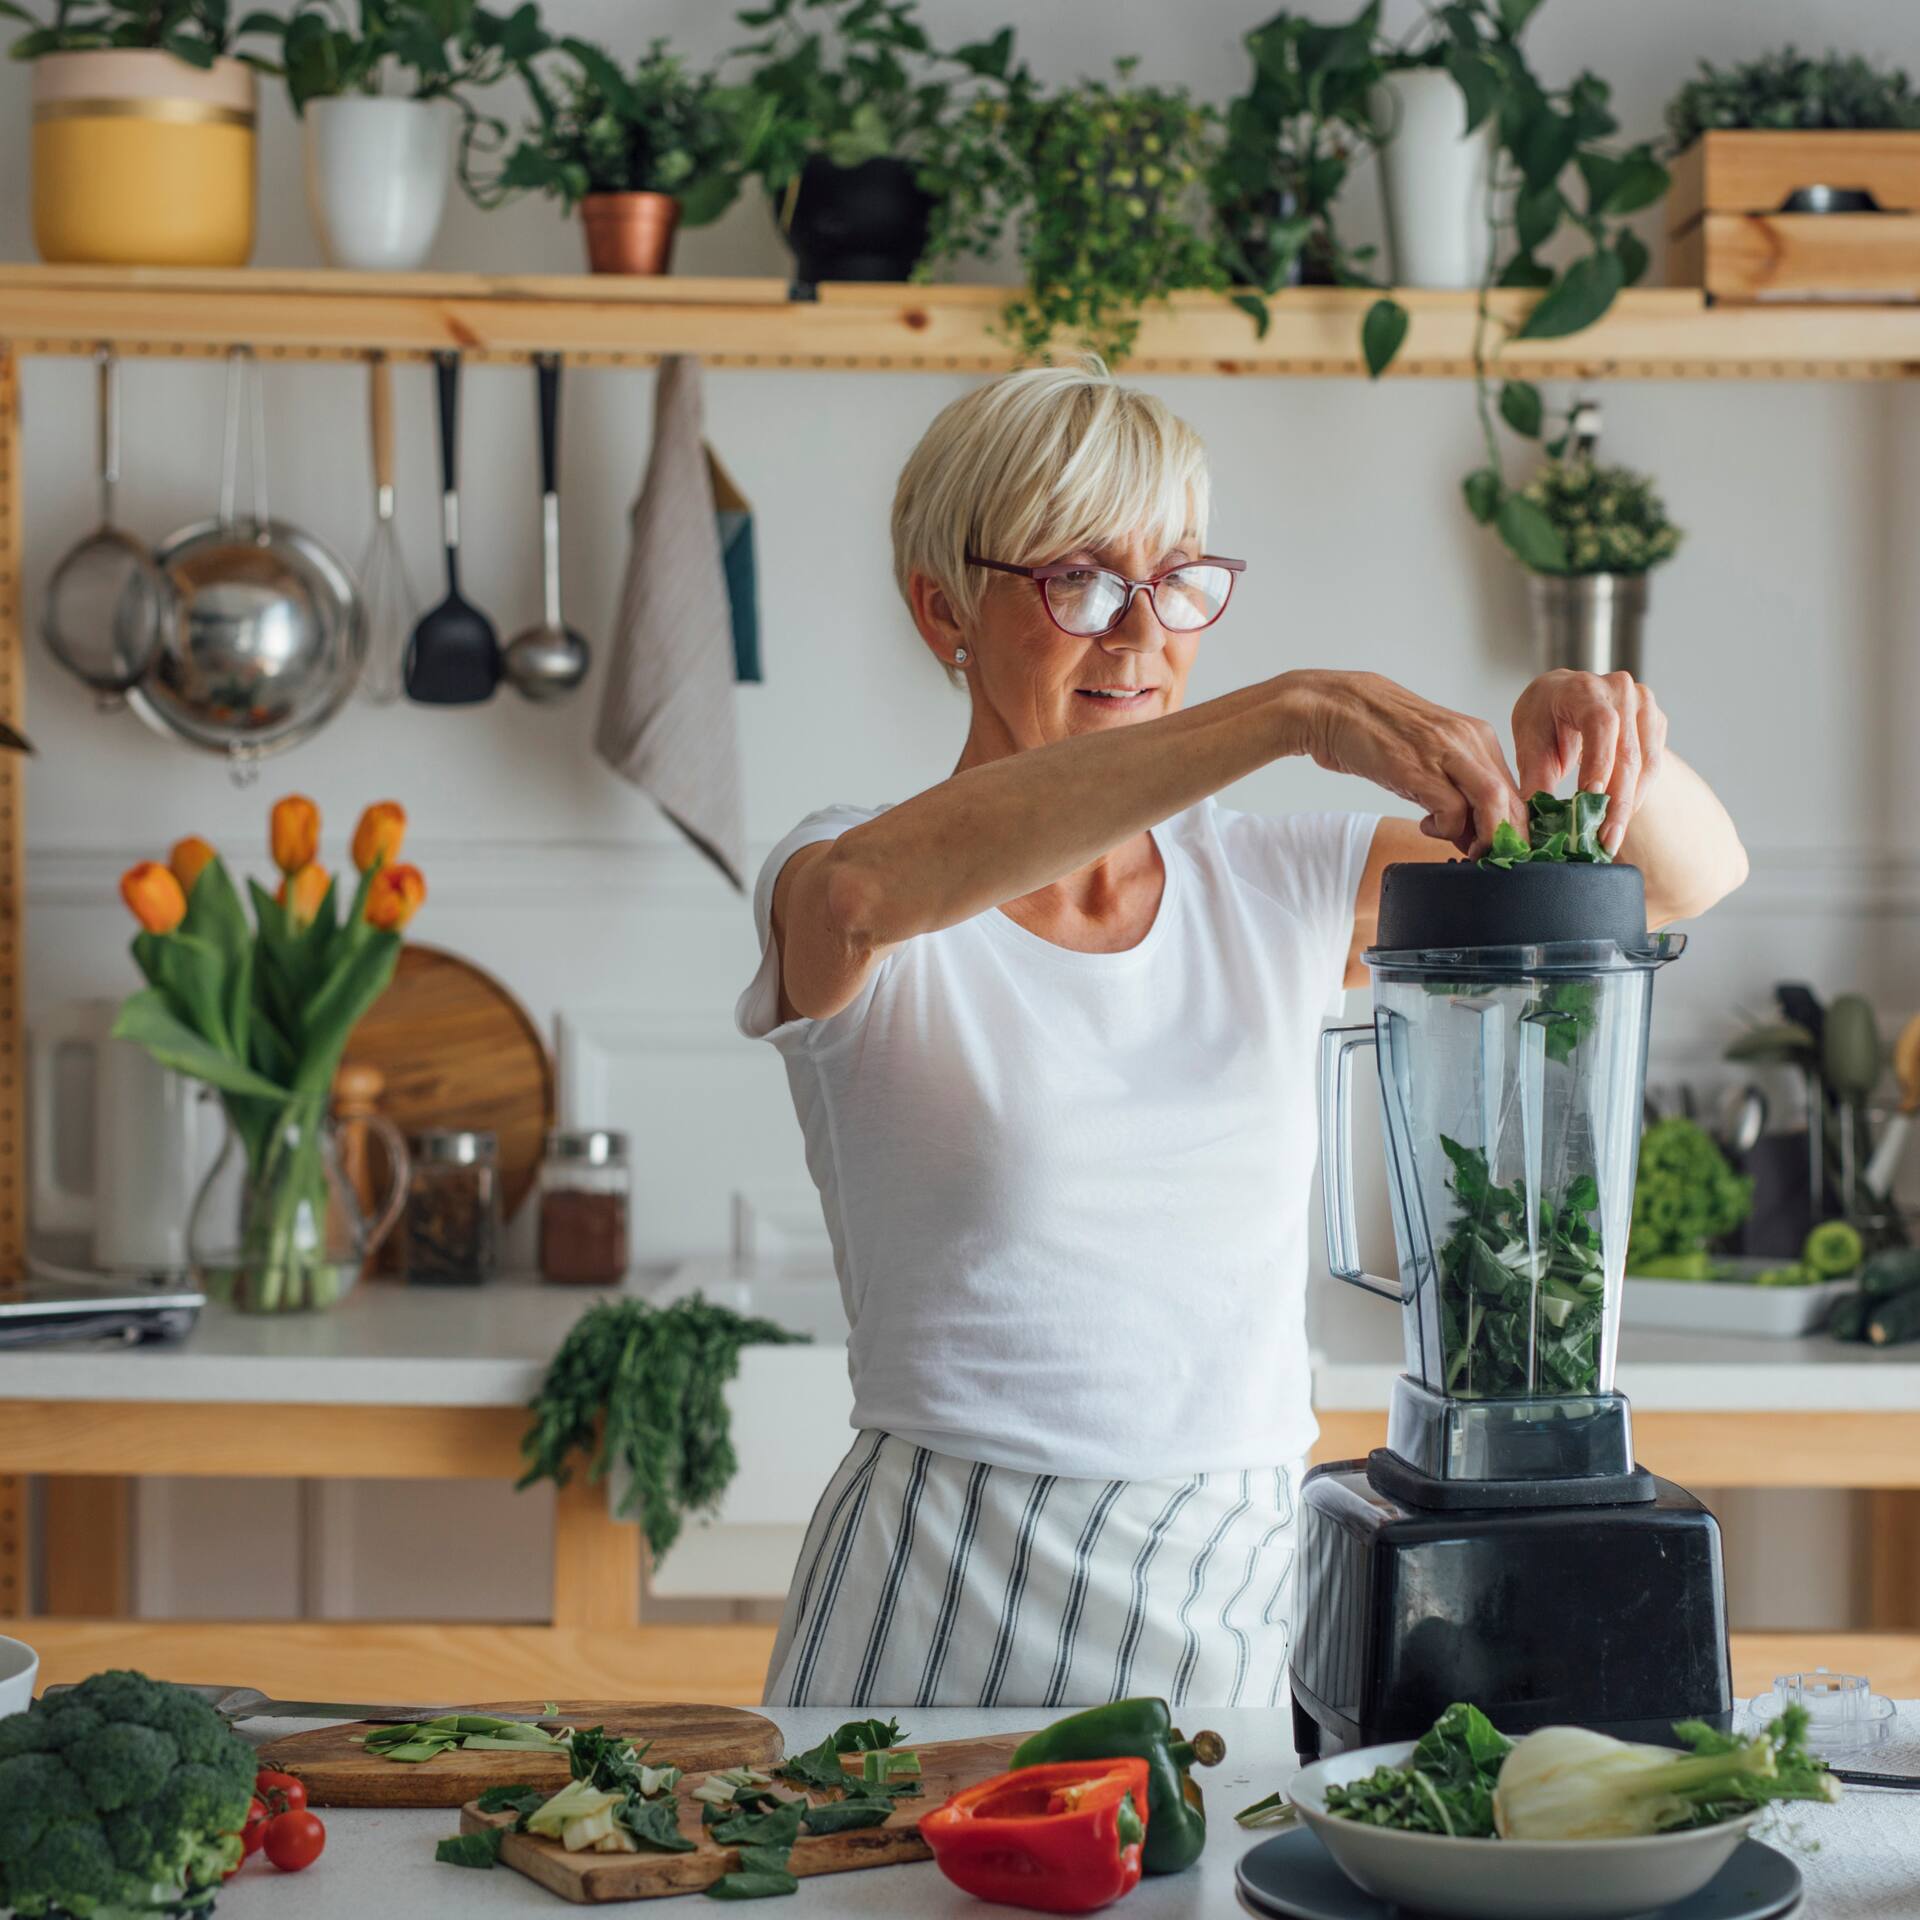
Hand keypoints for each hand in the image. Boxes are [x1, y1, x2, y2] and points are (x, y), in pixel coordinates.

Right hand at [1285, 670, 1524, 855]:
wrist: (1333, 705)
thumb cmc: (1374, 733)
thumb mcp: (1426, 756)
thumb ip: (1452, 788)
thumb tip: (1471, 834)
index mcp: (1475, 736)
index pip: (1514, 788)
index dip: (1513, 827)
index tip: (1501, 850)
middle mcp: (1468, 740)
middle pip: (1513, 797)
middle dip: (1509, 838)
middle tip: (1492, 860)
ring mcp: (1444, 752)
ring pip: (1493, 801)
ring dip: (1489, 838)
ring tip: (1469, 853)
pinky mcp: (1417, 767)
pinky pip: (1452, 810)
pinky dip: (1447, 830)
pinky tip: (1427, 826)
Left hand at [1511, 671, 1668, 855]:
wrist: (1563, 696)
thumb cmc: (1543, 716)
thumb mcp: (1529, 741)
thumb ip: (1534, 777)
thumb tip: (1535, 820)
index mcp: (1583, 689)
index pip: (1601, 724)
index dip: (1599, 762)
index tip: (1591, 799)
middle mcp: (1620, 691)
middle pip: (1627, 751)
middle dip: (1616, 801)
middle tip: (1604, 840)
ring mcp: (1643, 704)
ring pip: (1645, 763)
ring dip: (1629, 804)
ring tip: (1611, 839)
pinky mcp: (1655, 721)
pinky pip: (1652, 765)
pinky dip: (1637, 794)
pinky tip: (1621, 819)